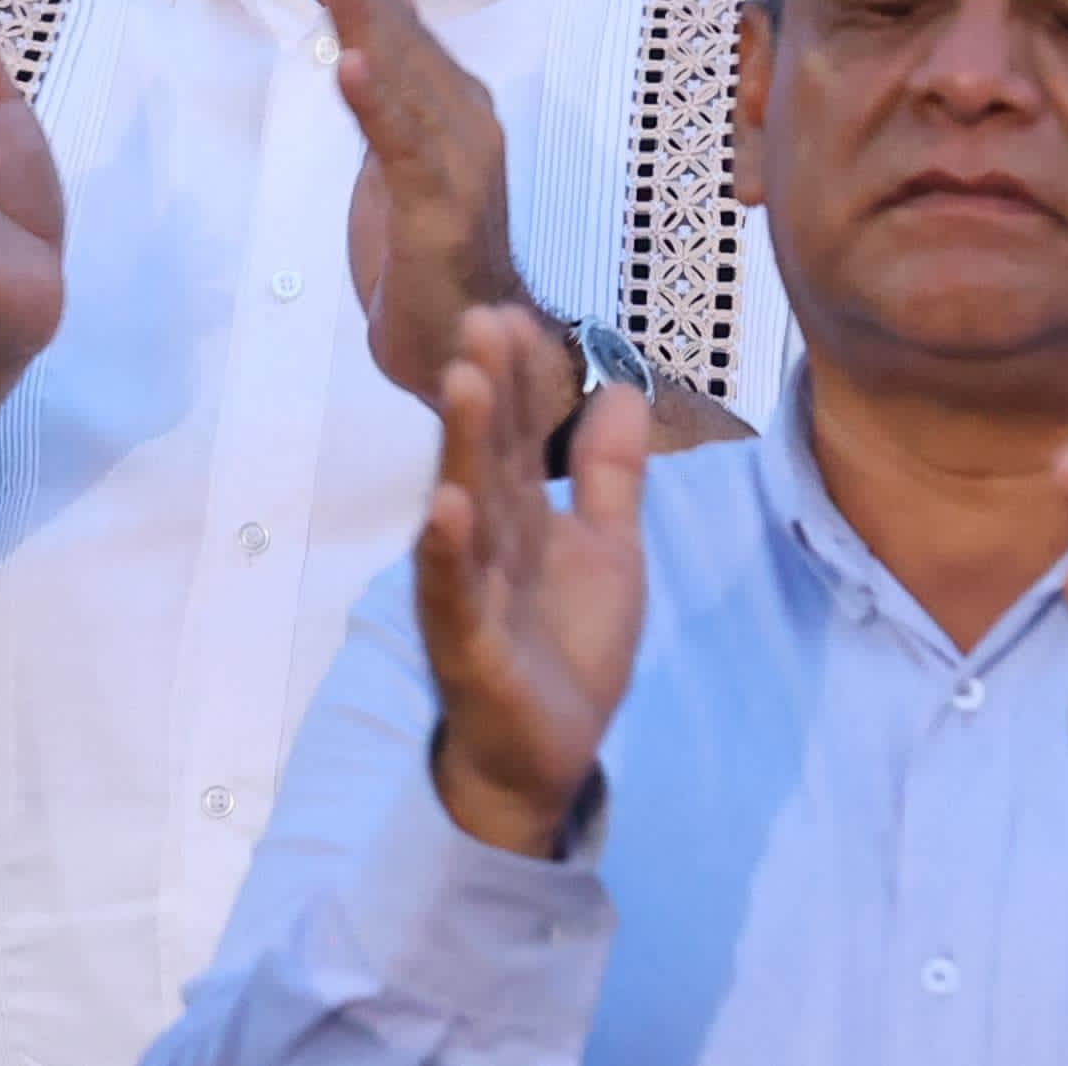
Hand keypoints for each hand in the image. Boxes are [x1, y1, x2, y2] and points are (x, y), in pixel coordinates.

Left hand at [306, 0, 551, 416]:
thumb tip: (385, 9)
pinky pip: (404, 148)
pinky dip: (377, 104)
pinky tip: (350, 65)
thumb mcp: (401, 157)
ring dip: (364, 23)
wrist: (468, 345)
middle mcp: (468, 124)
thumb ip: (393, 89)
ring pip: (403, 80)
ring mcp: (459, 165)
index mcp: (456, 108)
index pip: (401, 33)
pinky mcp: (440, 212)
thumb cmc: (434, 252)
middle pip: (401, 44)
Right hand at [418, 305, 649, 856]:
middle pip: (486, 453)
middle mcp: (484, 540)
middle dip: (487, 386)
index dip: (520, 375)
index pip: (518, 431)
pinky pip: (453, 595)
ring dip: (463, 445)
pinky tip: (444, 507)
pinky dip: (445, 552)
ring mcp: (470, 591)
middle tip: (486, 316)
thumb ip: (608, 474)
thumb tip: (622, 387)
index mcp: (518, 514)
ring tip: (466, 381)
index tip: (519, 312)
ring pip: (464, 508)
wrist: (543, 755)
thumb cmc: (564, 648)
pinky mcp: (467, 646)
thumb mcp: (606, 549)